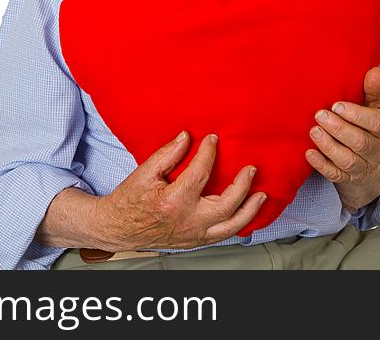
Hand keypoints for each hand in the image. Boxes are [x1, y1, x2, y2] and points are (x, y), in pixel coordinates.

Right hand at [95, 131, 265, 250]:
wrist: (118, 228)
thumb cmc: (129, 200)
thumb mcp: (145, 172)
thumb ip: (167, 154)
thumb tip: (186, 137)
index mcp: (174, 202)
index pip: (201, 174)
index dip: (209, 153)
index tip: (214, 139)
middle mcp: (188, 222)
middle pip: (226, 205)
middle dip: (243, 186)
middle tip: (251, 169)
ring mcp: (193, 235)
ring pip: (231, 227)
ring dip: (250, 210)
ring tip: (261, 195)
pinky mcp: (195, 242)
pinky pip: (223, 235)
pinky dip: (238, 224)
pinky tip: (246, 213)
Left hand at [306, 66, 379, 210]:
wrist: (366, 154)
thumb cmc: (366, 120)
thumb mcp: (373, 105)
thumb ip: (372, 90)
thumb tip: (374, 70)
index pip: (376, 123)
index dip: (356, 115)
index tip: (336, 105)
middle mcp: (379, 150)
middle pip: (361, 143)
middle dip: (339, 129)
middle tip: (319, 115)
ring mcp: (365, 167)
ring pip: (348, 161)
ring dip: (329, 146)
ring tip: (313, 131)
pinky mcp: (348, 179)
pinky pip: (335, 175)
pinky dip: (321, 165)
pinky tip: (308, 153)